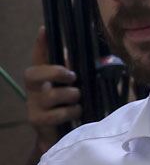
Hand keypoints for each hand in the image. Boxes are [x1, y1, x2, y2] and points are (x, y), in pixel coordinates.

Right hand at [23, 25, 77, 155]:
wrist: (59, 136)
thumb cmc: (69, 105)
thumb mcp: (76, 87)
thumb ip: (82, 73)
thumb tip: (103, 60)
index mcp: (43, 76)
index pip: (38, 56)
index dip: (41, 43)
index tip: (45, 28)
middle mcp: (33, 88)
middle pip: (33, 73)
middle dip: (55, 72)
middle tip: (72, 77)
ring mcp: (32, 104)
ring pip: (52, 95)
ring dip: (71, 96)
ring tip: (77, 100)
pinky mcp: (36, 120)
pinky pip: (56, 114)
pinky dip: (70, 112)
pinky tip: (76, 113)